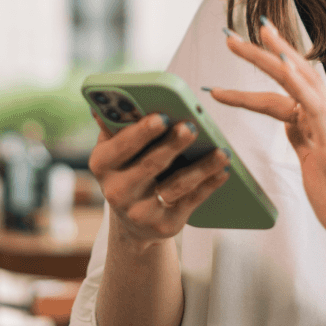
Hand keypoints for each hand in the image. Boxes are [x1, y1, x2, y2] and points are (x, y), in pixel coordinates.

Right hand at [88, 113, 230, 244]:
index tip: (162, 116)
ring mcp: (140, 211)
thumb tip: (110, 101)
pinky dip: (209, 185)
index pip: (121, 146)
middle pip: (150, 165)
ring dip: (201, 167)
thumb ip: (116, 125)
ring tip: (221, 151)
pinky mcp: (164, 224)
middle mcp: (117, 190)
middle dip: (173, 145)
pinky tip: (223, 170)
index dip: (142, 132)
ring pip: (176, 185)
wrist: (132, 220)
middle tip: (192, 127)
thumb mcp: (114, 150)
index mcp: (101, 164)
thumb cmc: (127, 170)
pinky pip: (191, 201)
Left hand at [207, 19, 325, 257]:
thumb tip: (288, 121)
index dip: (263, 67)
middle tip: (229, 37)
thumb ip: (302, 139)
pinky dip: (297, 82)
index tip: (241, 48)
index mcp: (322, 121)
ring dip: (270, 58)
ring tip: (241, 43)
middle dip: (260, 53)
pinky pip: (314, 105)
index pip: (287, 87)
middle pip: (292, 74)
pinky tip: (281, 65)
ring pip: (300, 81)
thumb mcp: (314, 163)